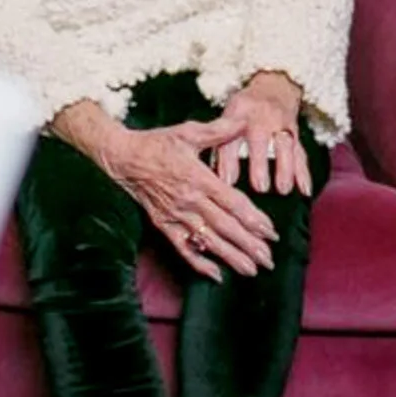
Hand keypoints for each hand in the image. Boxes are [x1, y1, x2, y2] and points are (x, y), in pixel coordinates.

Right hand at [104, 121, 276, 282]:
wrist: (124, 157)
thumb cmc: (158, 143)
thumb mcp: (189, 131)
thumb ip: (219, 130)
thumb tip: (243, 121)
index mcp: (199, 178)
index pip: (232, 203)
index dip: (253, 219)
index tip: (271, 231)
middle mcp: (189, 201)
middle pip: (225, 227)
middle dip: (249, 245)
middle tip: (269, 259)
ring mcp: (176, 216)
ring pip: (208, 241)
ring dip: (231, 257)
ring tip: (251, 270)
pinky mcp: (164, 225)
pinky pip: (183, 248)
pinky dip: (199, 263)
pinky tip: (216, 275)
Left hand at [210, 72, 311, 196]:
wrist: (274, 87)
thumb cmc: (245, 111)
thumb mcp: (228, 119)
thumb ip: (223, 148)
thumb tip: (222, 181)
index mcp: (240, 114)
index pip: (231, 136)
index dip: (228, 159)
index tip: (228, 181)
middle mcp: (262, 118)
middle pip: (261, 139)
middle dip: (260, 163)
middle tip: (260, 188)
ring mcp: (281, 126)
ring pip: (285, 146)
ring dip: (285, 168)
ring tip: (283, 190)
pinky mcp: (295, 136)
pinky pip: (300, 153)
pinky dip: (304, 172)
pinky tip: (305, 190)